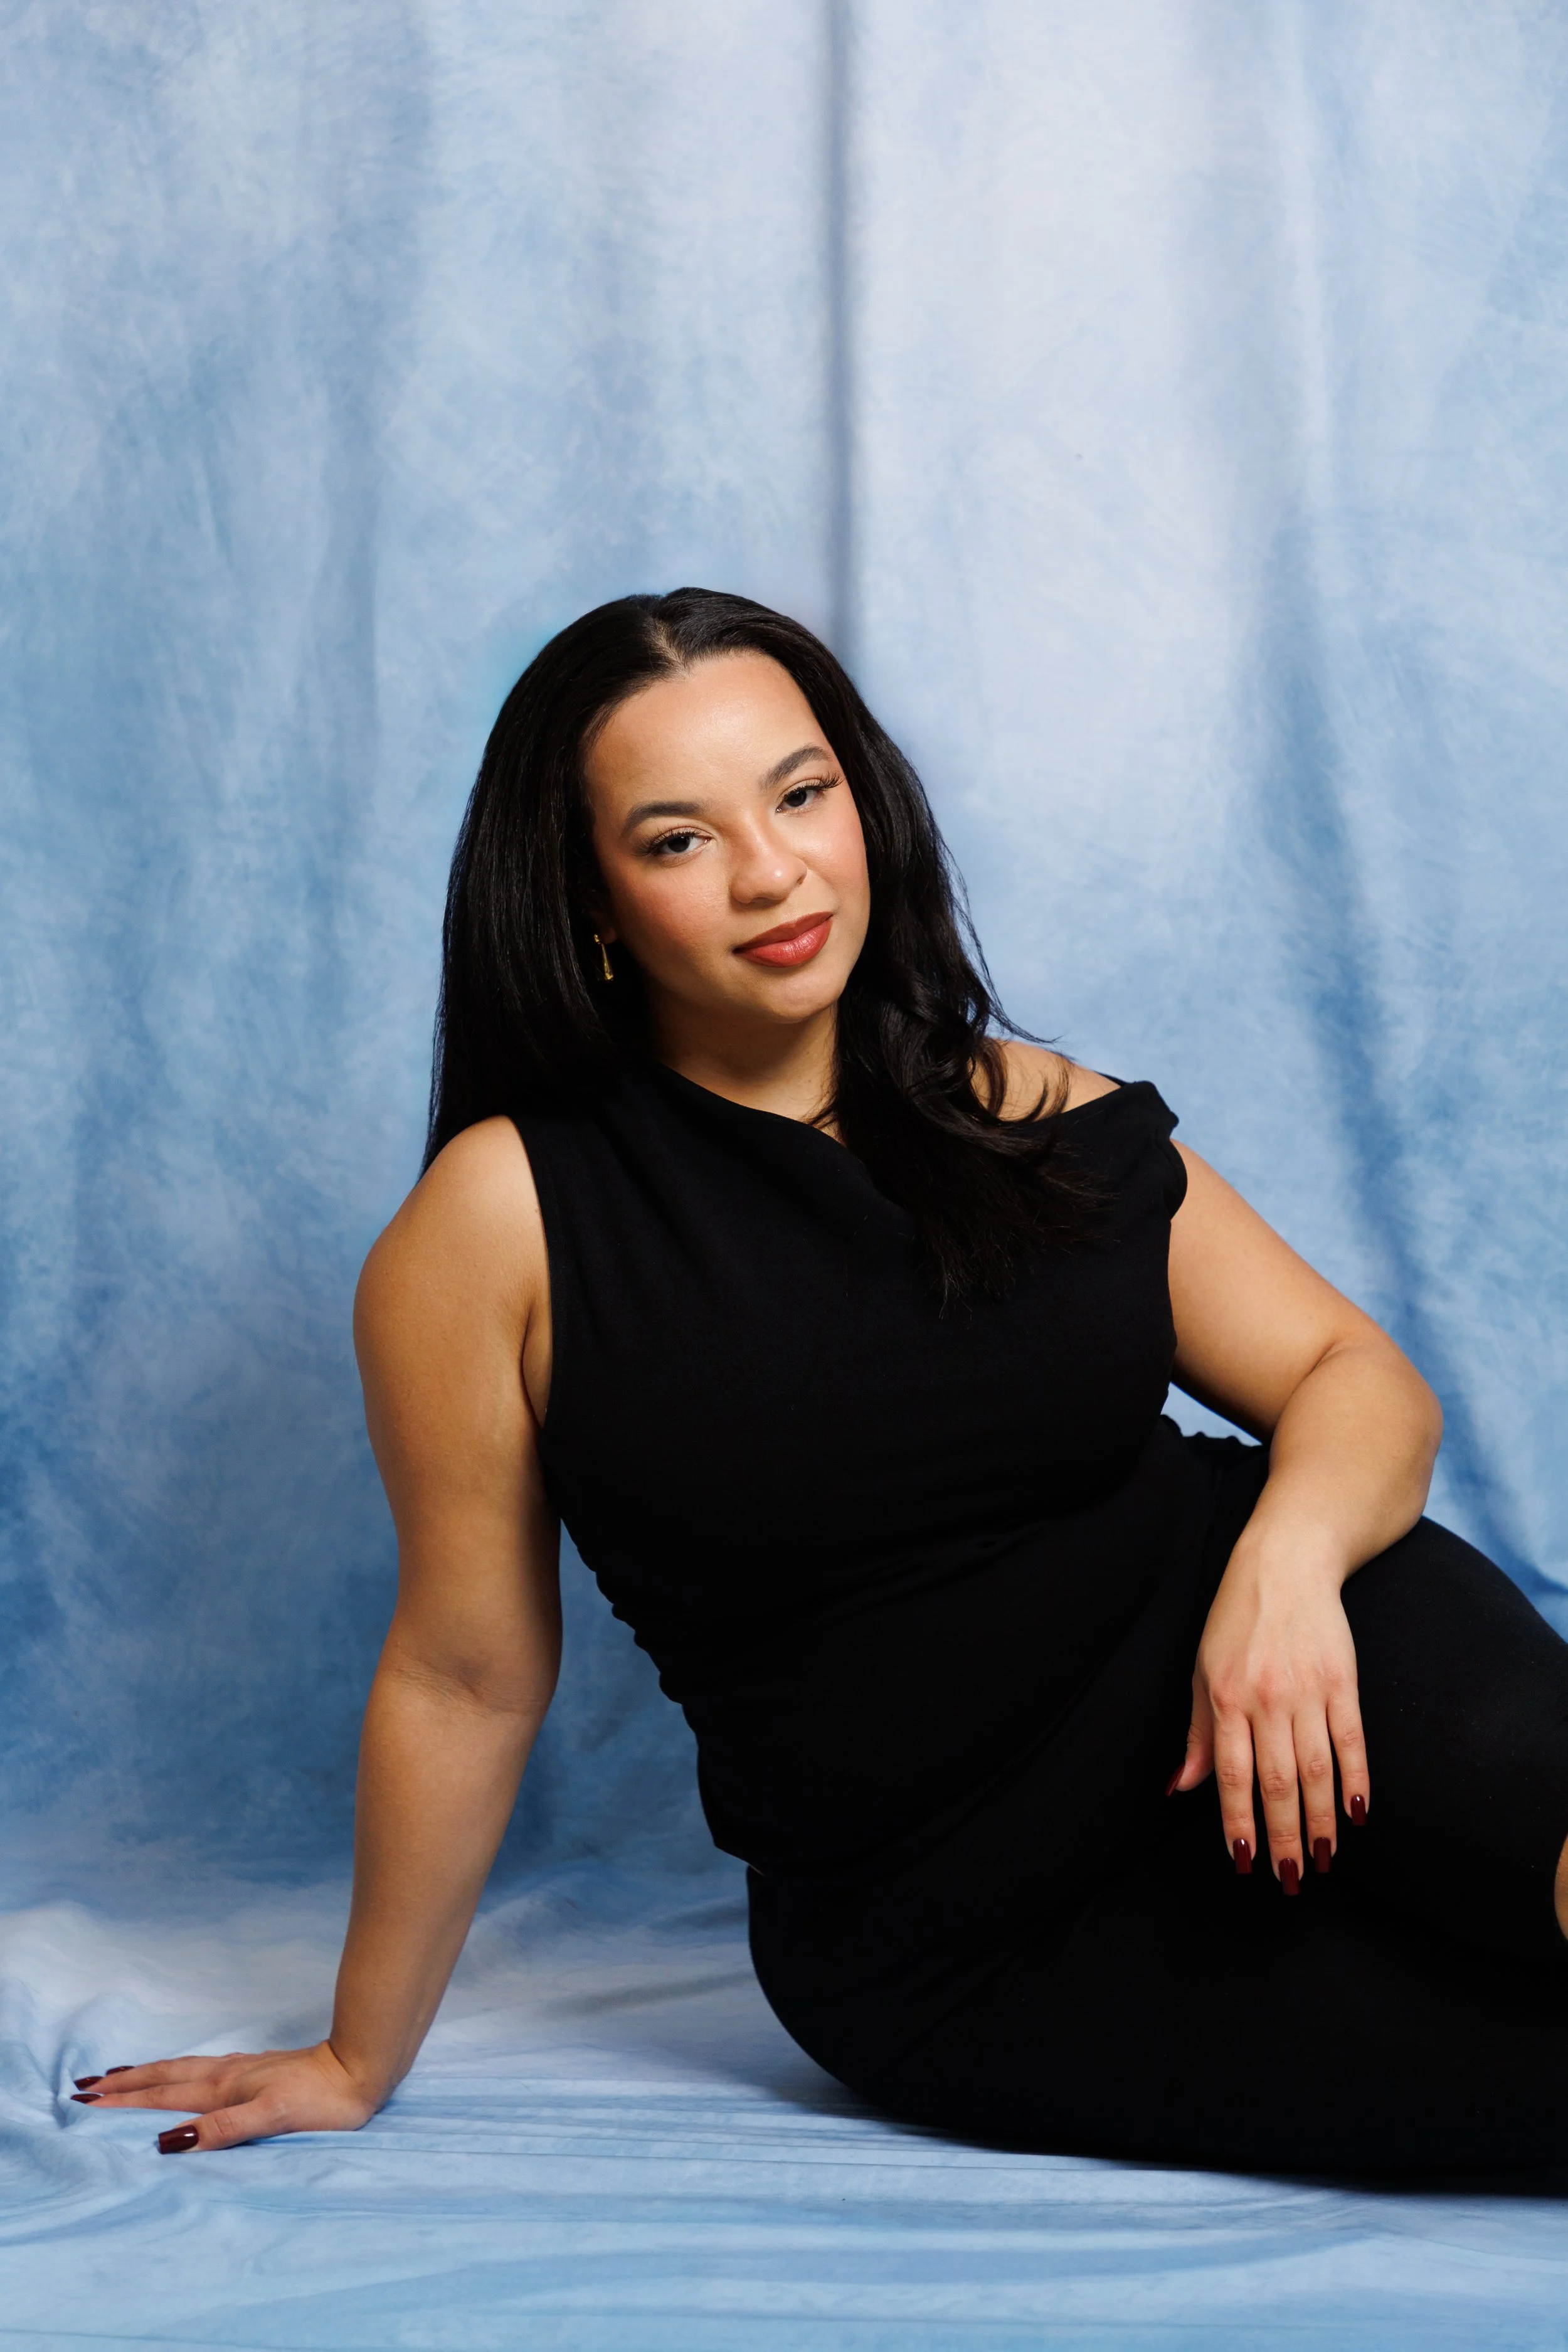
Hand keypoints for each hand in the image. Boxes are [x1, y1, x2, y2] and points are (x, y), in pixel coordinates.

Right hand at [70, 2039, 381, 2151]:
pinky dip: (181, 2074)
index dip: (126, 2101)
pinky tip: (184, 2075)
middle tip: (85, 2086)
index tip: (87, 2101)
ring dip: (148, 2075)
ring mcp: (244, 2072)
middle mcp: (229, 2076)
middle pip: (167, 2079)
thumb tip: (170, 2141)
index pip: (165, 2097)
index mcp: (226, 2089)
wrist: (363, 2069)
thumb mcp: (273, 2117)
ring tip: (120, 2076)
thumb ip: (224, 2128)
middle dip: (126, 2085)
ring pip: (183, 2071)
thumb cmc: (323, 2099)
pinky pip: (205, 2071)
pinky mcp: (260, 2072)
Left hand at [1168, 1531, 1369, 1883]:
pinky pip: (1352, 1740)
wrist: (1287, 1563)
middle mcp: (1267, 1698)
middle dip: (1284, 1836)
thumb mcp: (1202, 1670)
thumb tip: (1181, 1787)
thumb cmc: (1237, 1620)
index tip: (1246, 1862)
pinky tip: (1357, 1814)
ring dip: (1320, 1821)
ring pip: (1317, 1770)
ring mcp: (1309, 1689)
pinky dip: (1357, 1780)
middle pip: (1278, 1782)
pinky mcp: (1345, 1681)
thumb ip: (1198, 1733)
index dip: (1239, 1822)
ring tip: (1322, 1860)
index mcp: (1226, 1697)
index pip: (1231, 1774)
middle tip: (1290, 1879)